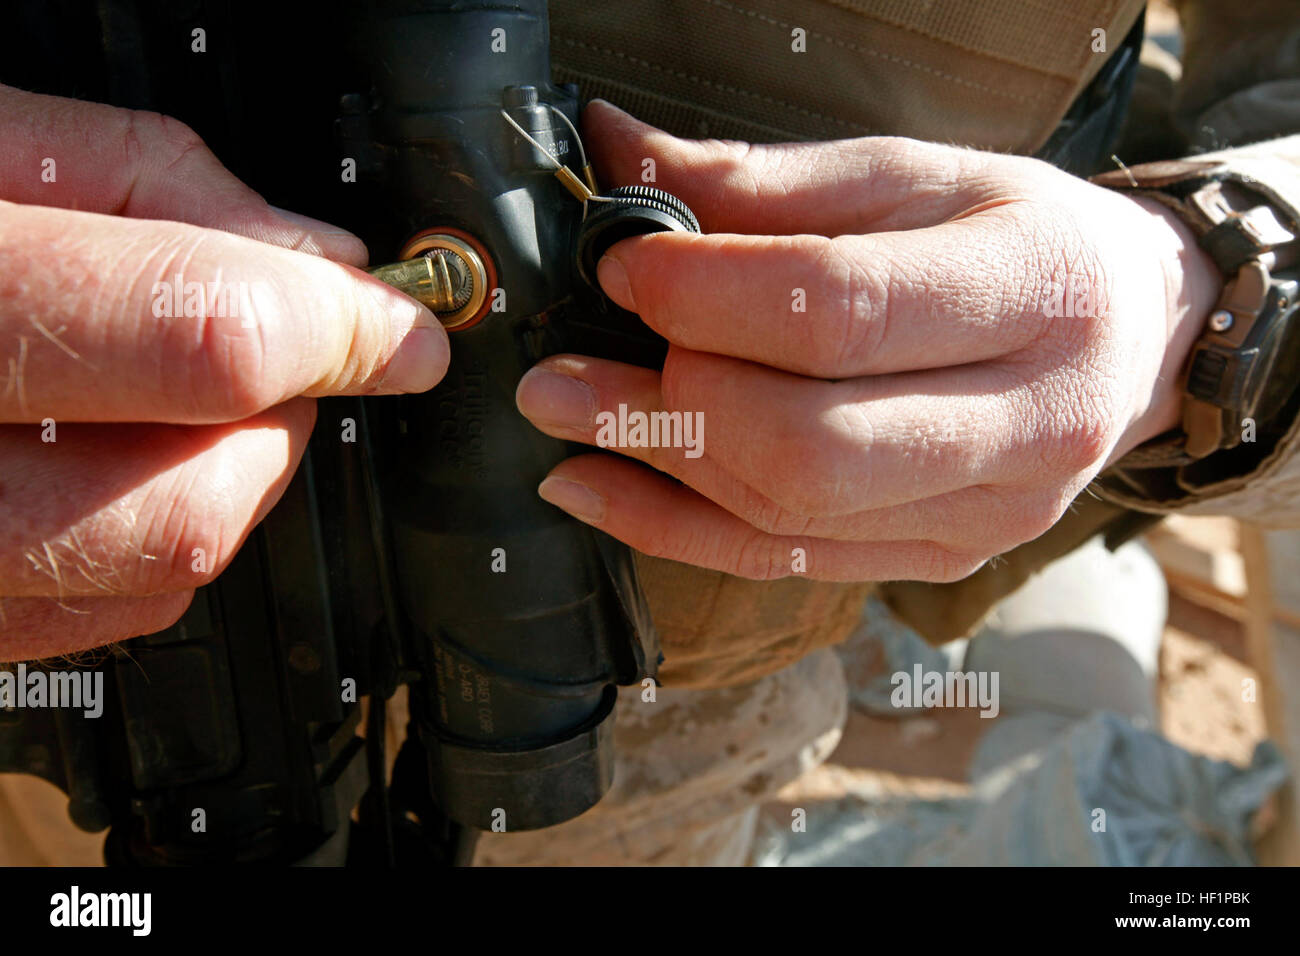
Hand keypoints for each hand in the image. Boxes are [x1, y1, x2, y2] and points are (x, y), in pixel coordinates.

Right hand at [0, 85, 448, 658]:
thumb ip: (150, 182)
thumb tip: (318, 264)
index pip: (201, 338)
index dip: (340, 328)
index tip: (403, 325)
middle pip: (195, 499)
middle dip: (283, 414)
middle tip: (276, 342)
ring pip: (158, 575)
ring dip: (229, 474)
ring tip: (180, 386)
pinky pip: (96, 620)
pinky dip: (156, 541)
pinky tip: (116, 454)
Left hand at [516, 101, 1220, 582]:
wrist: (1131, 338)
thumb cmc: (1019, 239)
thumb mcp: (916, 175)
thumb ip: (769, 180)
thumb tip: (616, 156)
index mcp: (1036, 292)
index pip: (845, 309)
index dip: (710, 293)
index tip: (623, 264)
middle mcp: (1029, 424)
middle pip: (812, 442)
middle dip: (667, 403)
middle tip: (562, 367)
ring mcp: (988, 514)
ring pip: (790, 514)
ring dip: (652, 466)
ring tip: (561, 410)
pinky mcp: (941, 559)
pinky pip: (786, 563)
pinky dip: (673, 531)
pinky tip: (590, 487)